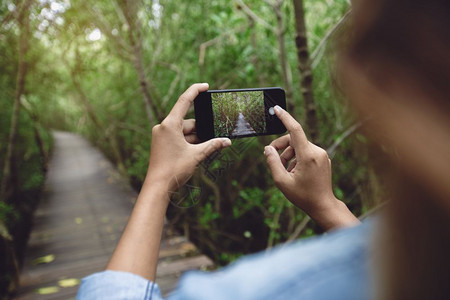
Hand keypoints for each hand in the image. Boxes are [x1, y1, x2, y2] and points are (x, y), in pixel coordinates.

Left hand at [145, 83, 230, 192]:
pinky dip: (188, 142)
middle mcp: (163, 127)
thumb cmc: (173, 170)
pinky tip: (197, 151)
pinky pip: (178, 138)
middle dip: (201, 130)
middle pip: (188, 122)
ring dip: (195, 139)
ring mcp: (161, 136)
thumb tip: (227, 141)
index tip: (205, 86)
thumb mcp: (196, 155)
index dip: (195, 91)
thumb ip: (212, 145)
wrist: (157, 187)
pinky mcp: (161, 144)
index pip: (184, 101)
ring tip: (204, 151)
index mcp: (169, 124)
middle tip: (215, 138)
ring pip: (184, 132)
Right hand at [264, 106, 358, 229]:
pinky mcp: (323, 158)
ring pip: (299, 146)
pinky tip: (294, 172)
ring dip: (288, 155)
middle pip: (293, 139)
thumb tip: (268, 149)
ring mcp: (322, 154)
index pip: (295, 130)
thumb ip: (272, 162)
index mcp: (308, 156)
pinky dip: (296, 158)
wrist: (323, 205)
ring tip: (284, 171)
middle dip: (281, 147)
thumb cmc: (303, 196)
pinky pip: (306, 151)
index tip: (277, 108)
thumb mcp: (282, 181)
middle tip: (272, 159)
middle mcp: (317, 151)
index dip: (285, 117)